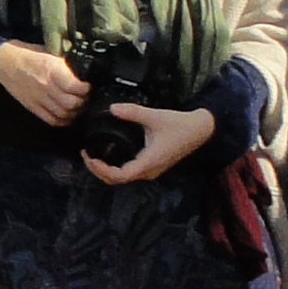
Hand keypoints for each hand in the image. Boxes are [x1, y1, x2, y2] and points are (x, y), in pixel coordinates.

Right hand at [0, 40, 92, 128]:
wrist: (4, 62)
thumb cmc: (29, 55)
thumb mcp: (50, 53)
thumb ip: (66, 64)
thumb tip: (83, 71)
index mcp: (51, 70)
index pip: (73, 86)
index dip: (85, 88)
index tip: (88, 85)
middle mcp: (45, 86)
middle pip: (71, 103)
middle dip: (83, 101)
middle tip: (86, 96)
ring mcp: (38, 99)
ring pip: (63, 113)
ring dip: (75, 112)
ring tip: (78, 105)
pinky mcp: (33, 107)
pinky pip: (51, 120)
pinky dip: (63, 120)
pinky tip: (67, 115)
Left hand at [82, 101, 217, 187]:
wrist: (200, 129)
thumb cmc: (180, 125)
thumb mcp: (155, 116)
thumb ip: (133, 112)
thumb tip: (112, 108)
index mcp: (148, 163)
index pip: (119, 176)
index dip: (100, 169)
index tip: (89, 156)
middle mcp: (149, 171)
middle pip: (118, 180)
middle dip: (99, 171)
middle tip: (86, 155)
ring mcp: (152, 170)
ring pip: (124, 177)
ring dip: (107, 170)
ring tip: (93, 156)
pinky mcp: (153, 165)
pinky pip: (130, 172)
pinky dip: (116, 168)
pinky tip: (109, 155)